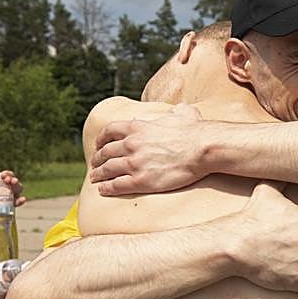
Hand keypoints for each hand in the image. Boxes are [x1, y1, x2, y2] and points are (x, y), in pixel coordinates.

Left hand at [89, 104, 206, 194]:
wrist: (202, 148)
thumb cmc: (195, 131)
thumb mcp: (183, 114)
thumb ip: (176, 111)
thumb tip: (180, 108)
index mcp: (138, 127)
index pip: (110, 131)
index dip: (101, 139)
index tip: (99, 144)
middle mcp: (132, 144)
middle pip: (106, 152)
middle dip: (98, 158)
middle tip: (95, 164)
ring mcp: (134, 163)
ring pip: (107, 169)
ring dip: (98, 174)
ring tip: (95, 178)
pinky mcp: (140, 180)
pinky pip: (116, 185)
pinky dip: (106, 188)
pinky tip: (102, 190)